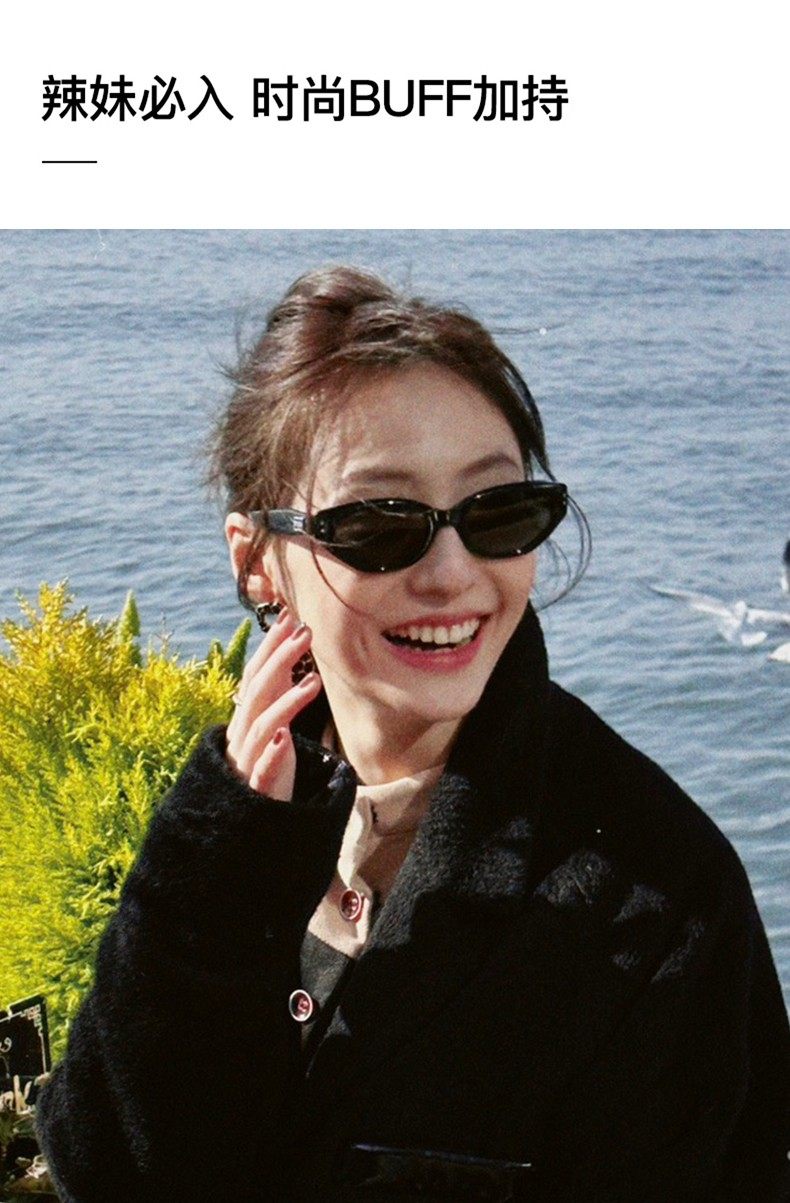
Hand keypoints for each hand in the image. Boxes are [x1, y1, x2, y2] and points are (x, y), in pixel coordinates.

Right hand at [225, 608, 321, 800]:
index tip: (290, 617)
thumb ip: (278, 689)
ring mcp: (248, 759)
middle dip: (279, 659)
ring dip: (286, 702)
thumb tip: (289, 650)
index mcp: (247, 716)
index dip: (271, 646)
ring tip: (313, 682)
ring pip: (262, 725)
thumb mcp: (272, 721)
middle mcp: (243, 733)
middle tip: (305, 633)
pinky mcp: (257, 787)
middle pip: (257, 690)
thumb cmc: (264, 763)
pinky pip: (261, 769)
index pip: (256, 673)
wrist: (248, 818)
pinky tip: (284, 739)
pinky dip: (270, 753)